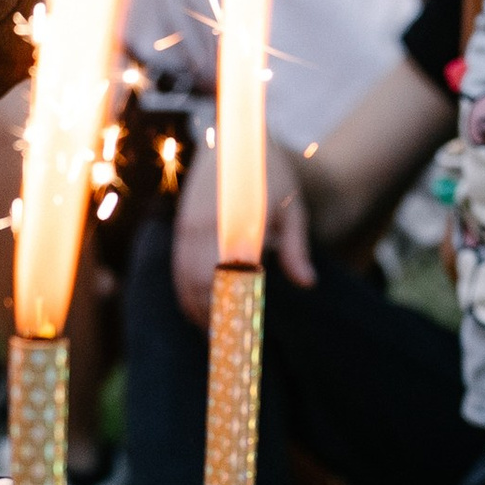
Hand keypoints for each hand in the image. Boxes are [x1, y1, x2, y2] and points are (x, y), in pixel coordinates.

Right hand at [172, 133, 311, 331]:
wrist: (239, 140)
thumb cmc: (274, 177)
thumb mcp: (294, 208)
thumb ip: (296, 247)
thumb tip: (308, 283)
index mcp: (235, 222)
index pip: (228, 278)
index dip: (232, 308)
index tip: (244, 332)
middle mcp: (207, 225)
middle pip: (200, 284)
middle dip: (212, 316)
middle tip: (230, 344)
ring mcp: (189, 226)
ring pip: (184, 279)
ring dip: (197, 310)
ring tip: (215, 334)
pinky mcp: (182, 227)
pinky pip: (177, 268)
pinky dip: (185, 294)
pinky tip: (199, 312)